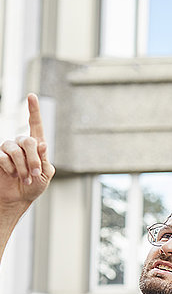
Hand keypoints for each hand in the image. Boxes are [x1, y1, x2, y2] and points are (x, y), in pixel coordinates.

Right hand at [0, 94, 54, 209]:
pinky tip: (13, 175)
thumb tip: (43, 144)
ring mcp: (9, 149)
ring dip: (22, 167)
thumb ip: (44, 160)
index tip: (32, 96)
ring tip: (25, 178)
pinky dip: (11, 169)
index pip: (35, 125)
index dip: (33, 111)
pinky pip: (3, 157)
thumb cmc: (34, 185)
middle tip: (36, 173)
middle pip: (27, 140)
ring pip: (15, 150)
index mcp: (36, 146)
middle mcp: (22, 144)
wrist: (19, 197)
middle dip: (33, 159)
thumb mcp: (45, 175)